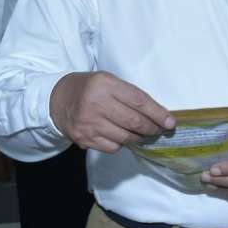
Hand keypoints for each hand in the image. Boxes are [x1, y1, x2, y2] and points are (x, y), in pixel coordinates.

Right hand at [48, 71, 174, 153]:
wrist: (57, 100)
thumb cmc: (89, 89)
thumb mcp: (108, 81)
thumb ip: (130, 95)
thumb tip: (159, 115)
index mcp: (104, 84)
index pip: (139, 101)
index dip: (157, 114)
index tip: (169, 122)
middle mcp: (95, 103)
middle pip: (134, 122)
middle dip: (151, 129)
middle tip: (158, 130)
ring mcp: (89, 123)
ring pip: (125, 137)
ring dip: (139, 138)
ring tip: (143, 134)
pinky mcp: (84, 138)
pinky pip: (113, 147)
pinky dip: (122, 144)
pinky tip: (121, 136)